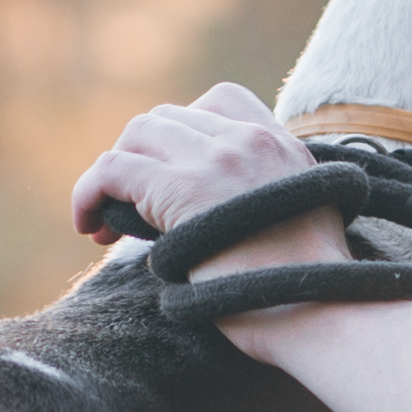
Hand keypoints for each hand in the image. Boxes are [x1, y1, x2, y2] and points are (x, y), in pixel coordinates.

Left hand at [70, 85, 346, 290]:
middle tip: (132, 207)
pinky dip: (89, 193)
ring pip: (136, 136)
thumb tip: (217, 218)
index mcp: (282, 144)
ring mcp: (215, 158)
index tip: (174, 174)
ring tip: (104, 221)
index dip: (184, 132)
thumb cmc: (313, 290)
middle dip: (142, 159)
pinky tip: (89, 225)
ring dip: (113, 175)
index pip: (220, 101)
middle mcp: (248, 139)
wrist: (322, 310)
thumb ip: (268, 200)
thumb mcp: (306, 222)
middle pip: (167, 119)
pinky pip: (112, 170)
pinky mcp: (180, 188)